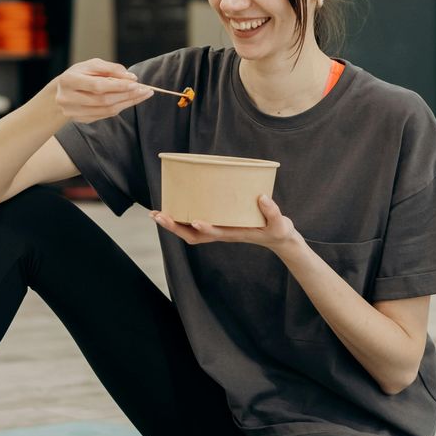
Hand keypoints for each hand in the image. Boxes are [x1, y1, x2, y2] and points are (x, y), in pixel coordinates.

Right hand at [51, 58, 153, 124]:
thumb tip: (131, 77)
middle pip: (103, 100)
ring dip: (127, 103)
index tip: (136, 83)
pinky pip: (105, 115)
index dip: (118, 85)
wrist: (60, 92)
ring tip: (142, 95)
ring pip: (106, 110)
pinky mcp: (80, 120)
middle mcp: (68, 98)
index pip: (98, 85)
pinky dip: (120, 108)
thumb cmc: (79, 74)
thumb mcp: (91, 65)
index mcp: (69, 80)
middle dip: (127, 95)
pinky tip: (130, 101)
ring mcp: (73, 112)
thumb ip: (111, 68)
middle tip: (145, 90)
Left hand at [150, 193, 296, 251]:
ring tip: (155, 214)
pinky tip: (173, 208)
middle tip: (158, 215)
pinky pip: (195, 223)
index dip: (205, 228)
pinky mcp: (218, 223)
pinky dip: (182, 218)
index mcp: (235, 234)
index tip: (195, 220)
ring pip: (190, 231)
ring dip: (173, 223)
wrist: (277, 238)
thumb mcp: (280, 224)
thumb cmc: (277, 231)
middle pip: (194, 235)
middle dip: (175, 227)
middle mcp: (222, 233)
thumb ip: (273, 212)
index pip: (216, 233)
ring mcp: (218, 229)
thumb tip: (261, 197)